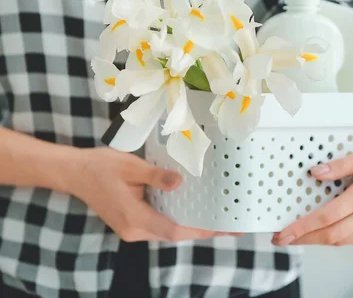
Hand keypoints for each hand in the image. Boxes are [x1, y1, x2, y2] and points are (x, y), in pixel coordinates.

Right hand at [70, 147, 240, 241]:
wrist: (75, 172)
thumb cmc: (101, 167)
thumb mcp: (132, 166)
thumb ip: (157, 176)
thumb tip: (180, 182)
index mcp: (134, 218)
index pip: (173, 230)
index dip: (199, 230)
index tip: (220, 227)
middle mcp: (134, 229)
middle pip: (174, 234)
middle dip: (201, 230)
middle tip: (229, 224)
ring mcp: (131, 228)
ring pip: (167, 231)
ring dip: (191, 226)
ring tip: (217, 218)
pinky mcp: (131, 222)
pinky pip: (159, 224)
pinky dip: (177, 219)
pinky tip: (193, 210)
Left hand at [272, 135, 352, 245]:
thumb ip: (342, 165)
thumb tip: (316, 173)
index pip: (325, 218)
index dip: (300, 228)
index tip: (282, 234)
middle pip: (330, 236)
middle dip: (303, 239)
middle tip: (282, 238)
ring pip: (343, 241)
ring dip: (319, 240)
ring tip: (301, 235)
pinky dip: (339, 237)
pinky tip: (329, 230)